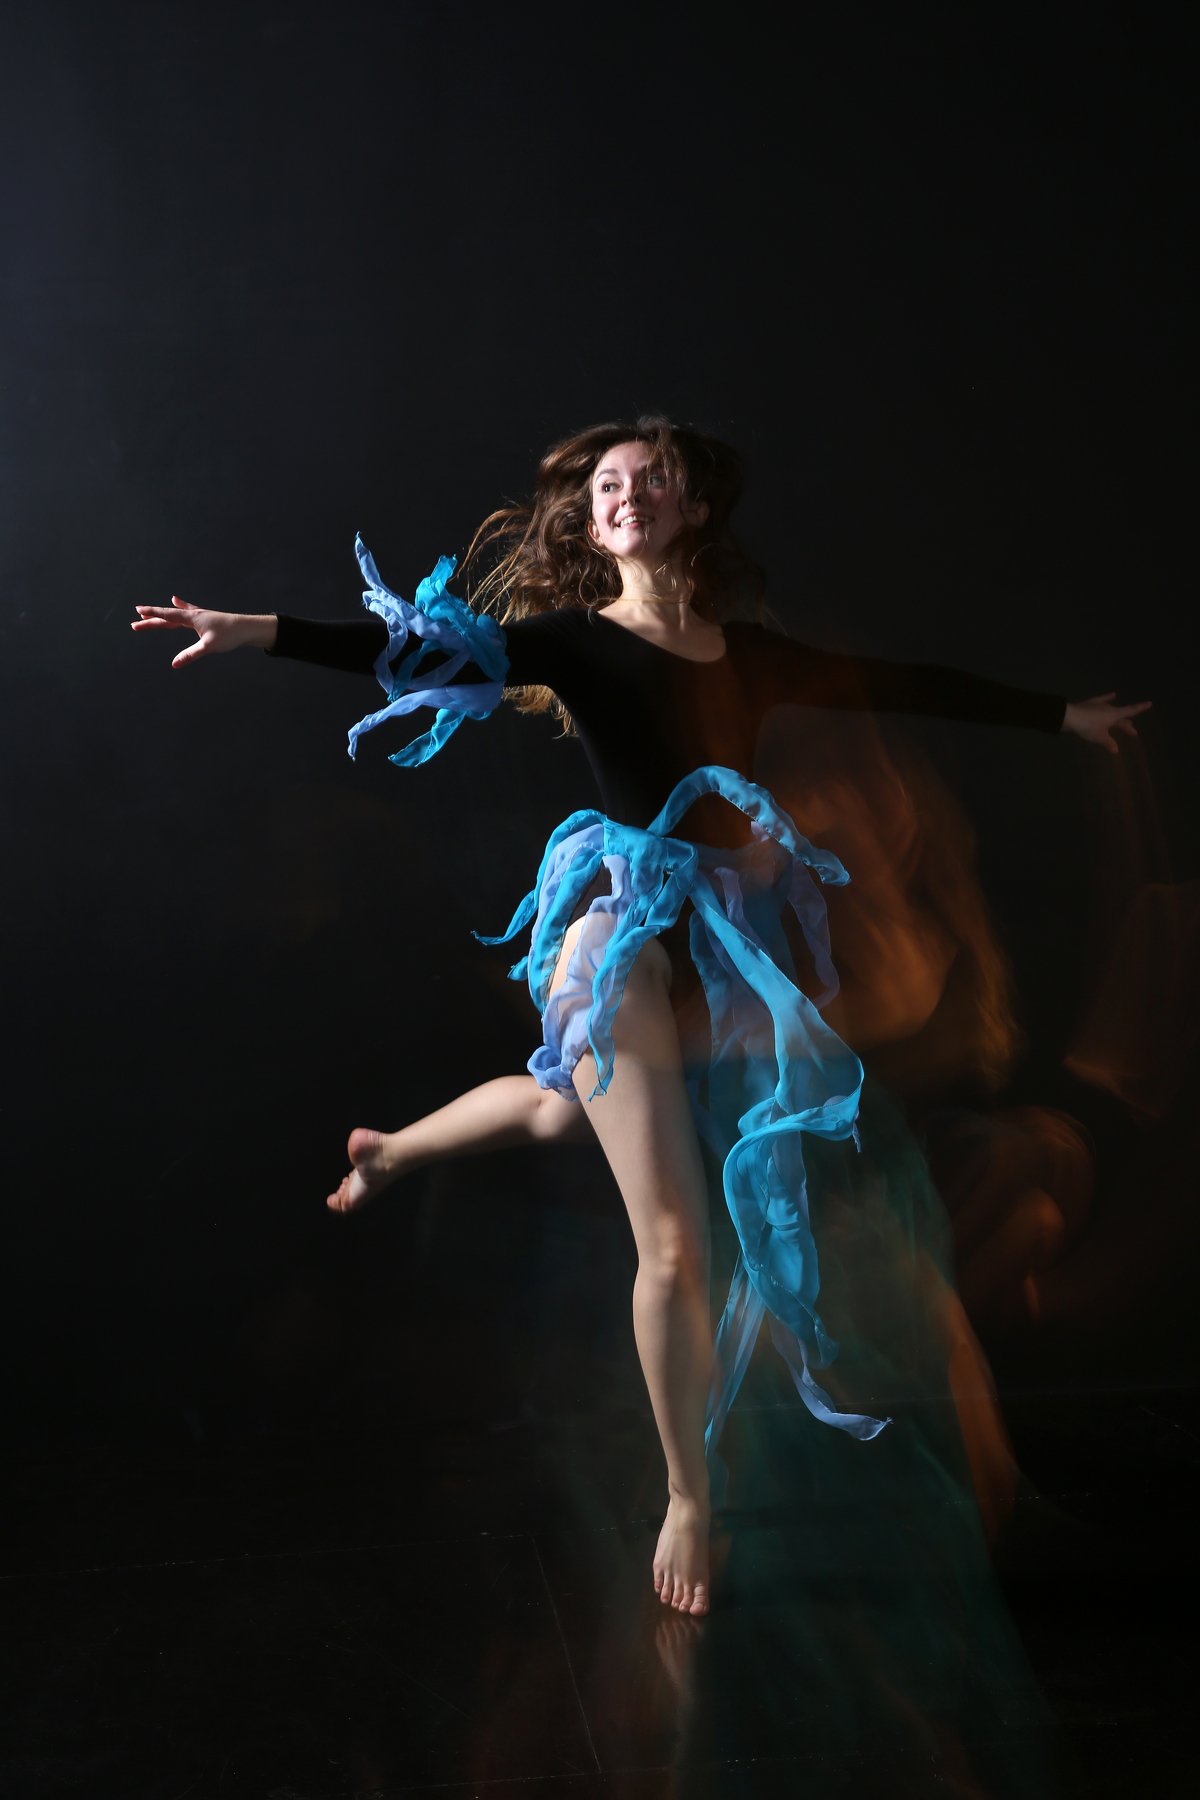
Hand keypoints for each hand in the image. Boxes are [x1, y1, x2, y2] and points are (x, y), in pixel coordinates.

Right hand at [130, 596, 275, 666]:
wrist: (247, 628)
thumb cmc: (229, 635)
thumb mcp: (209, 647)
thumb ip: (191, 655)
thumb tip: (175, 664)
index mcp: (192, 618)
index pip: (167, 615)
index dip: (152, 614)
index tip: (137, 611)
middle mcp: (193, 615)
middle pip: (167, 617)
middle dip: (150, 621)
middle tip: (134, 624)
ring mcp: (199, 616)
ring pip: (174, 616)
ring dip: (160, 616)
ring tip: (146, 614)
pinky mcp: (204, 618)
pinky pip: (186, 612)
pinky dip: (179, 607)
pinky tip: (176, 601)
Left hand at [1062, 693, 1151, 755]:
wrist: (1070, 716)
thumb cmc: (1088, 727)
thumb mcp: (1099, 737)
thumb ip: (1109, 743)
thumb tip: (1116, 750)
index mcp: (1114, 715)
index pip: (1130, 711)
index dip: (1140, 708)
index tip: (1149, 703)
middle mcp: (1109, 708)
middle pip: (1121, 716)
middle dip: (1127, 725)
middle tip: (1133, 732)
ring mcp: (1099, 705)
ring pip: (1112, 710)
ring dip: (1118, 716)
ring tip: (1125, 719)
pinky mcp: (1090, 704)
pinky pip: (1101, 700)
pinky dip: (1107, 698)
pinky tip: (1112, 694)